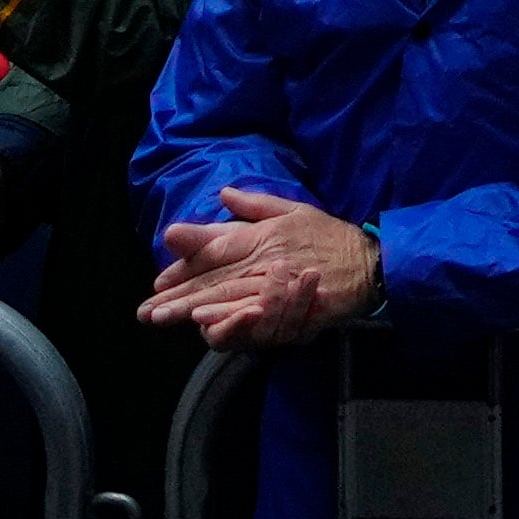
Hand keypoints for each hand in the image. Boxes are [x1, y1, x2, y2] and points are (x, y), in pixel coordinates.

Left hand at [140, 186, 387, 349]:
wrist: (371, 263)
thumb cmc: (331, 237)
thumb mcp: (296, 210)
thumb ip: (257, 205)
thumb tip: (224, 193)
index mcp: (265, 234)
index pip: (217, 247)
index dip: (186, 262)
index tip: (159, 278)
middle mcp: (267, 257)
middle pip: (215, 277)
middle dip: (179, 294)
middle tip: (147, 309)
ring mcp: (278, 283)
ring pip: (228, 296)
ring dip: (194, 308)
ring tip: (165, 318)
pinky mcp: (292, 306)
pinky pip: (255, 314)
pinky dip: (230, 319)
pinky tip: (209, 325)